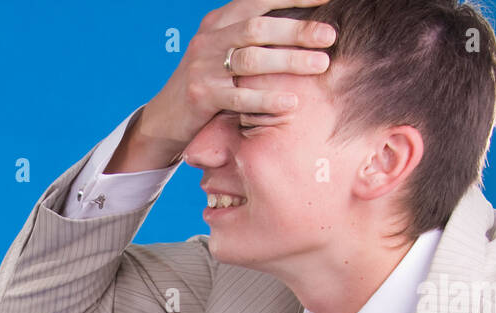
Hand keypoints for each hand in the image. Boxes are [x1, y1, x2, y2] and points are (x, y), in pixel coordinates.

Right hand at [108, 0, 336, 171]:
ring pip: (251, 59)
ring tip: (321, 64)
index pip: (258, 1)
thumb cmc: (207, 84)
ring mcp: (203, 67)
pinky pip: (240, 97)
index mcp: (217, 23)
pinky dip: (268, 99)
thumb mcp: (222, 52)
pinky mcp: (201, 96)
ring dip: (290, 61)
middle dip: (297, 31)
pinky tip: (291, 102)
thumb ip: (249, 38)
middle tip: (329, 36)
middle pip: (258, 28)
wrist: (166, 117)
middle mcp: (209, 40)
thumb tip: (301, 29)